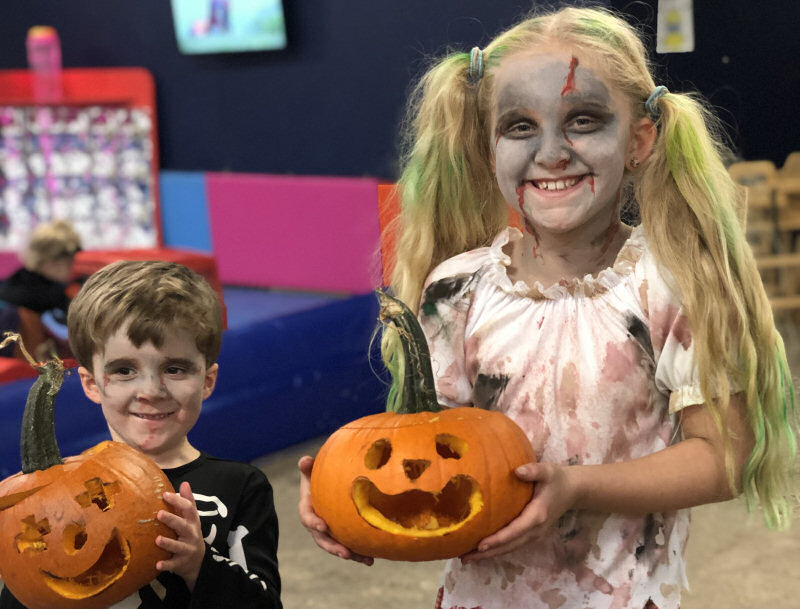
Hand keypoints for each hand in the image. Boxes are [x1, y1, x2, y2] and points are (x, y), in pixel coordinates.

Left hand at [156, 481, 206, 589]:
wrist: (198, 561)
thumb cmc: (190, 533)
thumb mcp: (192, 518)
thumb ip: (188, 501)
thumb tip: (185, 483)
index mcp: (192, 522)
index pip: (188, 508)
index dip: (177, 501)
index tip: (164, 494)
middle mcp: (191, 534)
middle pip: (183, 526)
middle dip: (172, 520)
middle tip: (159, 514)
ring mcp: (187, 549)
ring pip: (178, 546)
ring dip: (168, 543)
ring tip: (157, 539)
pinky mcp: (181, 563)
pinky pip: (173, 565)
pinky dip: (166, 565)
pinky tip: (157, 565)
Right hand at [298, 455, 373, 565]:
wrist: (327, 485)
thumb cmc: (318, 476)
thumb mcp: (311, 471)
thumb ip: (307, 467)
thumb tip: (304, 460)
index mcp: (308, 509)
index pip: (307, 518)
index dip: (313, 523)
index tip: (323, 526)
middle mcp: (317, 525)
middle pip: (323, 539)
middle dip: (333, 547)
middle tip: (345, 553)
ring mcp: (330, 532)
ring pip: (338, 546)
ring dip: (351, 554)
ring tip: (365, 560)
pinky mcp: (341, 535)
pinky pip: (350, 546)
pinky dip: (360, 554)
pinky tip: (371, 559)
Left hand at [461, 462, 575, 562]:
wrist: (573, 490)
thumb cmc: (557, 479)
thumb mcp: (547, 471)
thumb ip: (533, 470)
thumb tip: (516, 471)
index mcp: (537, 516)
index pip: (514, 531)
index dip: (497, 539)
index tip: (480, 545)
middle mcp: (535, 530)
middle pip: (509, 546)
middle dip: (487, 553)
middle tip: (464, 558)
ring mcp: (534, 535)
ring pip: (509, 548)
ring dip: (489, 554)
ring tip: (467, 558)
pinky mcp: (531, 535)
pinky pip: (512, 545)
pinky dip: (497, 549)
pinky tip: (481, 550)